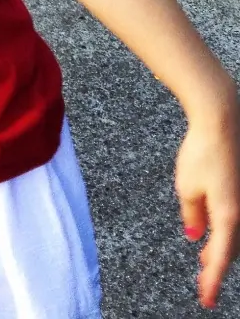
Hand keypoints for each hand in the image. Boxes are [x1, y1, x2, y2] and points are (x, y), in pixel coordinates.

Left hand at [176, 99, 239, 307]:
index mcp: (229, 216)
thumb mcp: (186, 186)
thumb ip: (191, 215)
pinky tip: (209, 228)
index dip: (212, 281)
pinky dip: (222, 229)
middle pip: (230, 248)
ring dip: (219, 247)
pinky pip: (232, 217)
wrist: (221, 122)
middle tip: (204, 283)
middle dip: (216, 265)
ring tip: (204, 260)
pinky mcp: (238, 188)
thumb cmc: (203, 152)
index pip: (221, 258)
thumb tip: (194, 235)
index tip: (205, 300)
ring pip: (232, 233)